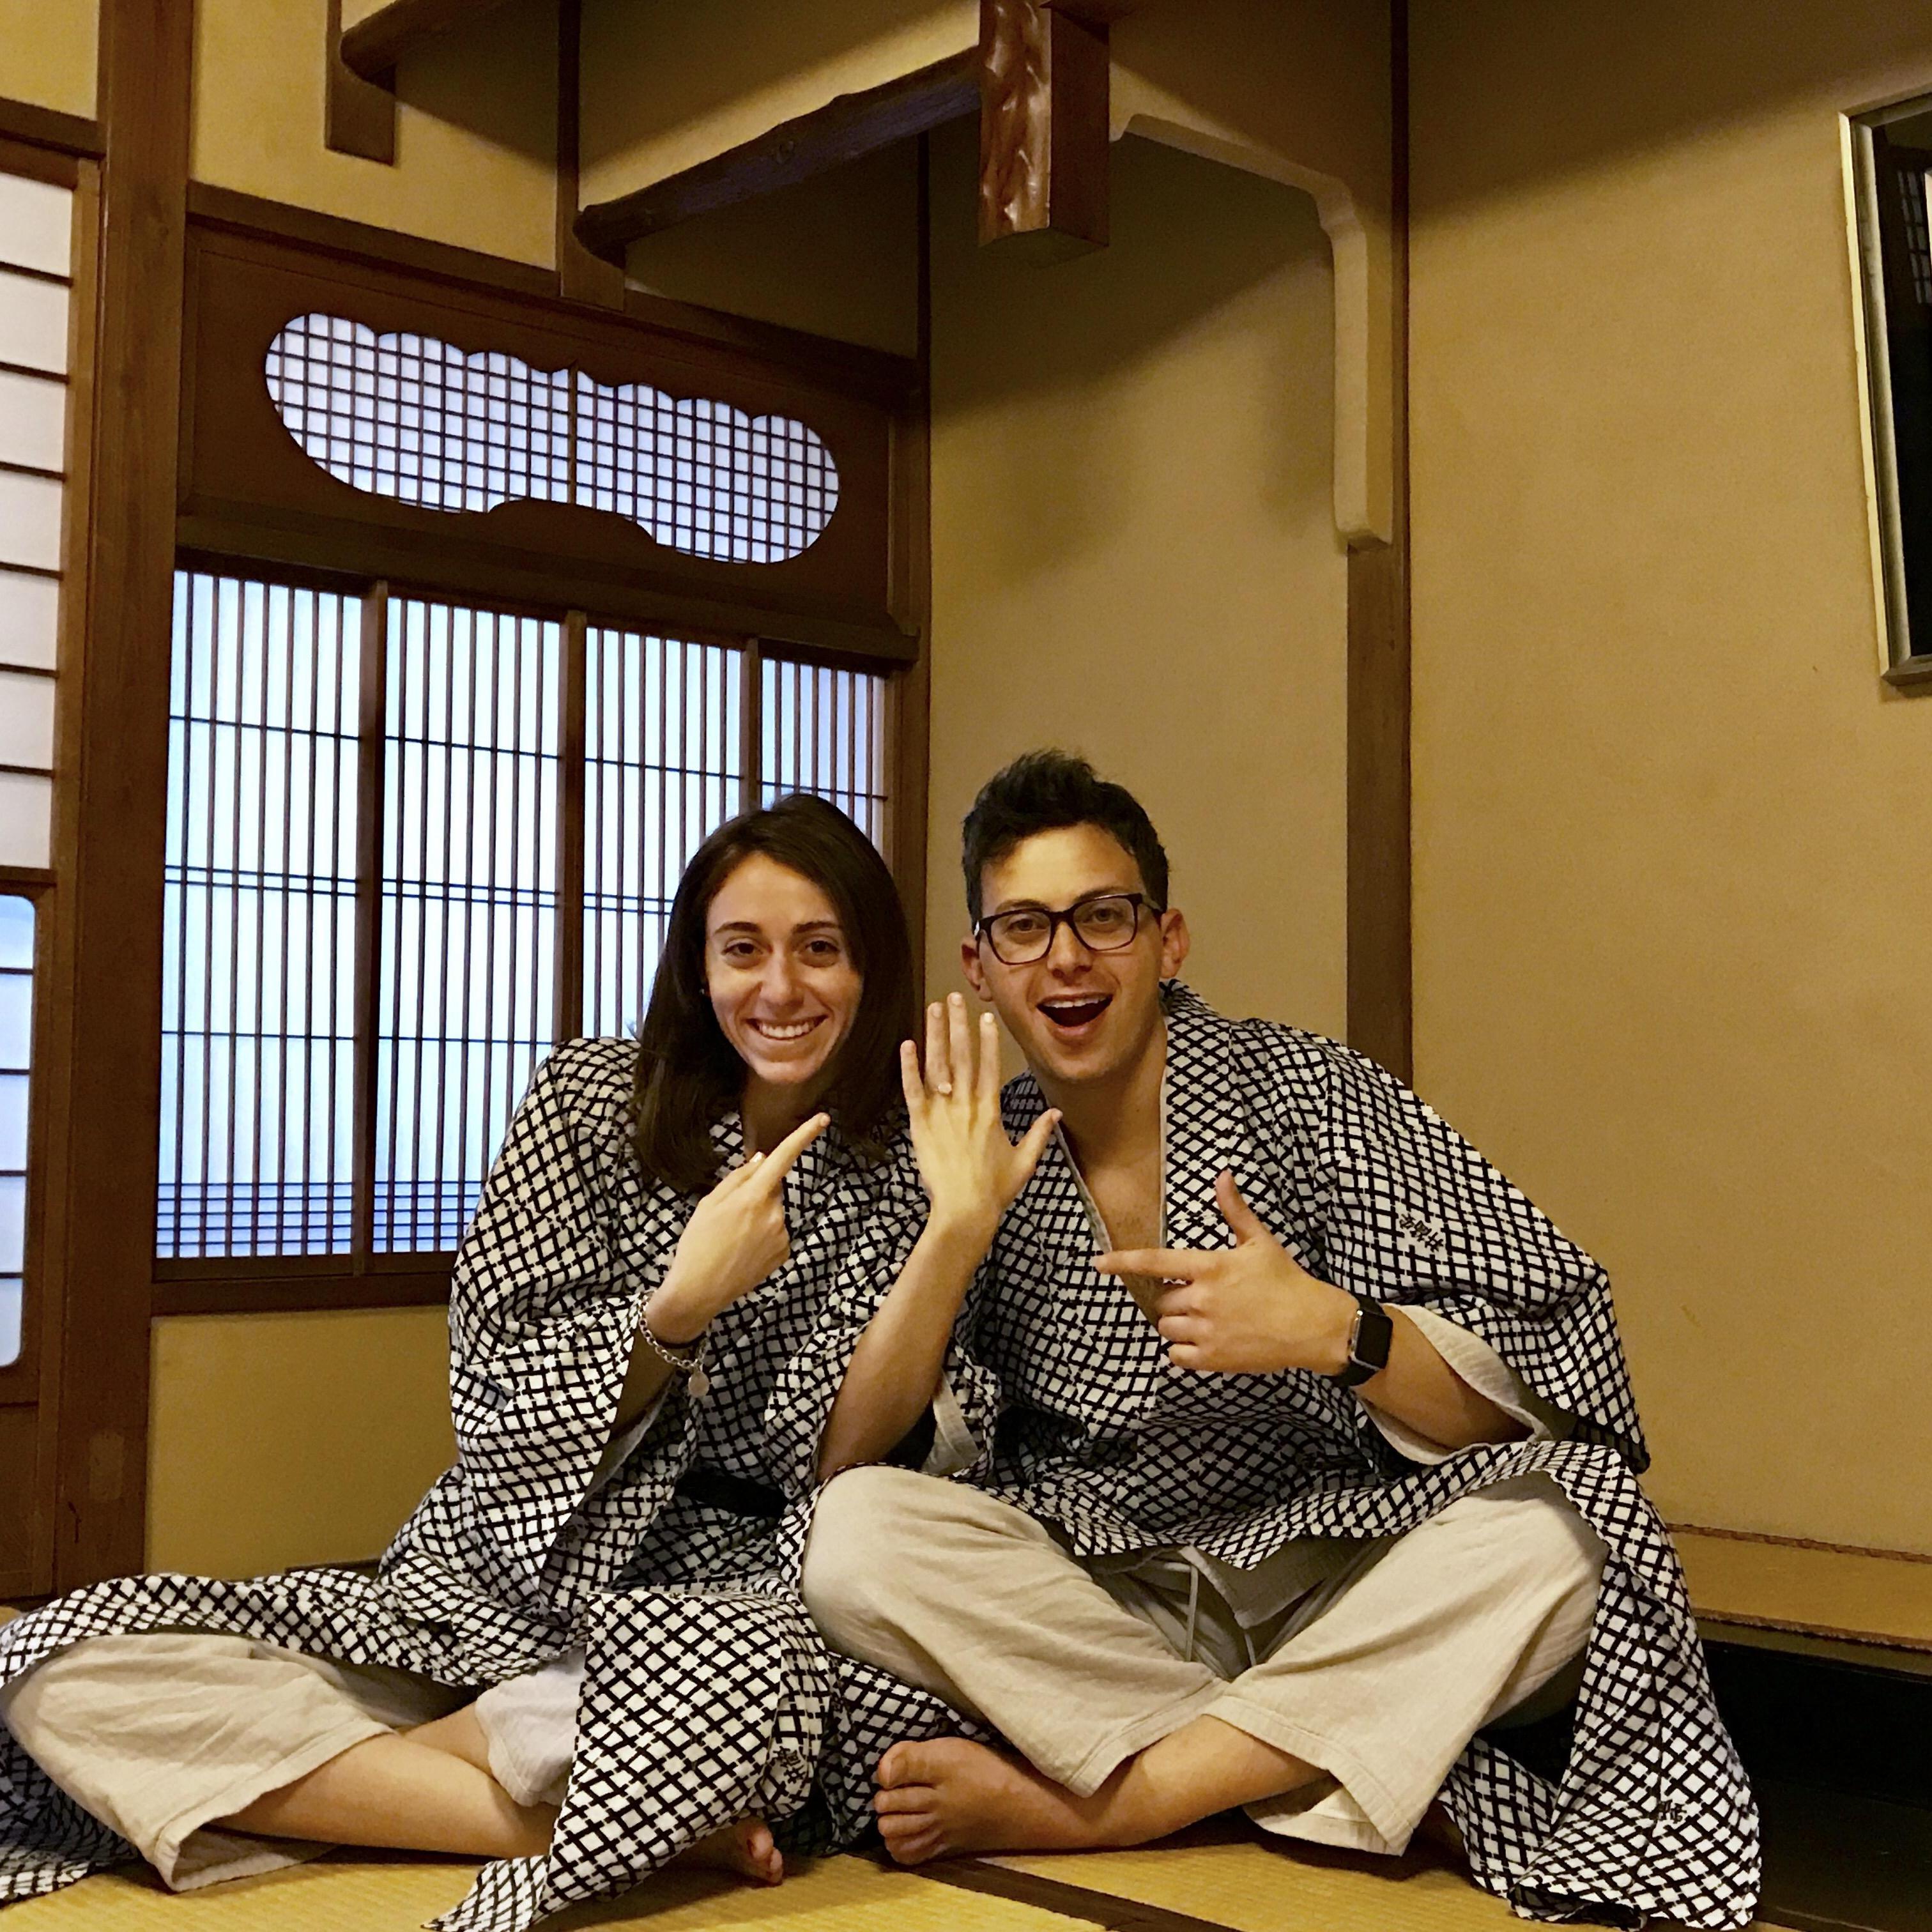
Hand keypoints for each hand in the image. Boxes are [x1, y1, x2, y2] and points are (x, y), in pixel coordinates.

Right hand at [648, 1112, 830, 1341]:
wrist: (699, 1290)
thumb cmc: (698, 1243)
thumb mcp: (709, 1203)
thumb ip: (738, 1178)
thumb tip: (761, 1161)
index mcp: (754, 1196)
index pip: (783, 1157)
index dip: (804, 1136)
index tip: (822, 1119)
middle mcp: (775, 1214)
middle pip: (773, 1188)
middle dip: (757, 1192)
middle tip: (729, 1215)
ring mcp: (782, 1235)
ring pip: (774, 1211)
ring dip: (758, 1216)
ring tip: (732, 1237)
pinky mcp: (784, 1252)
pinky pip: (776, 1232)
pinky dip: (763, 1236)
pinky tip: (743, 1249)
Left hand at [902, 992, 1059, 1241]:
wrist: (964, 1210)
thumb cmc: (995, 1189)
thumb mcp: (1024, 1161)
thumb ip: (1039, 1134)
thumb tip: (1055, 1114)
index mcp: (991, 1111)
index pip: (990, 1066)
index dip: (988, 1039)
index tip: (985, 1016)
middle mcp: (966, 1105)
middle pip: (963, 1056)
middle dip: (958, 1024)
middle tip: (954, 997)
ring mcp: (942, 1113)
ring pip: (938, 1066)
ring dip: (935, 1035)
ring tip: (933, 1009)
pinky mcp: (920, 1125)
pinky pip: (913, 1090)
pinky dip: (910, 1068)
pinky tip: (908, 1045)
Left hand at [1096, 1171, 1355, 1374]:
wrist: (1312, 1326)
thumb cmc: (1286, 1281)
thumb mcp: (1260, 1241)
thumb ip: (1234, 1210)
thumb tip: (1222, 1175)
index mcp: (1210, 1267)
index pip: (1154, 1262)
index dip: (1123, 1261)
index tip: (1099, 1263)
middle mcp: (1202, 1299)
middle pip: (1161, 1300)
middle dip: (1173, 1297)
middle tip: (1200, 1296)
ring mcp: (1206, 1332)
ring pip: (1166, 1328)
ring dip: (1177, 1323)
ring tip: (1204, 1318)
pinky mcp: (1213, 1360)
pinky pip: (1176, 1357)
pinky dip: (1182, 1351)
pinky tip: (1203, 1341)